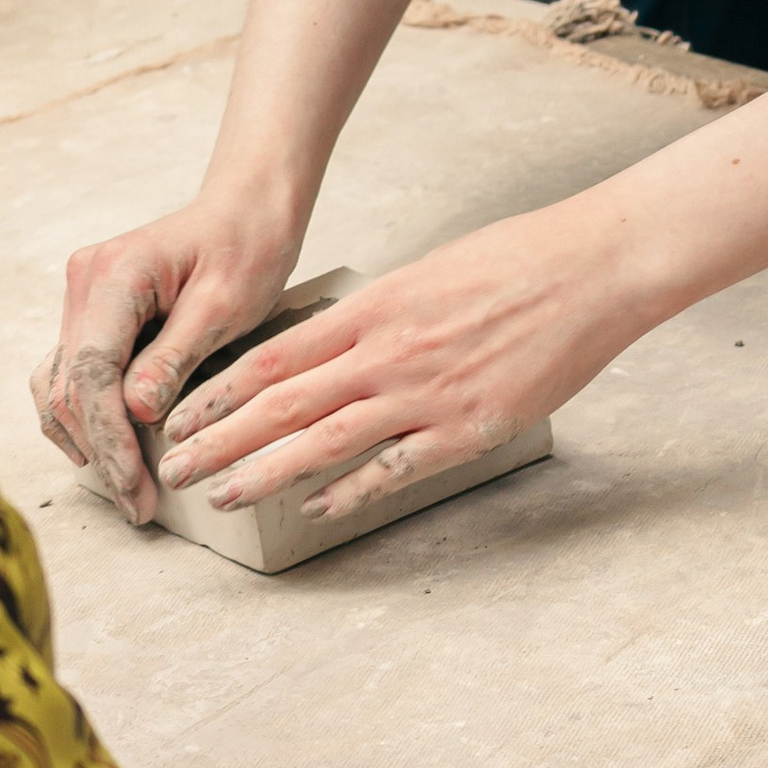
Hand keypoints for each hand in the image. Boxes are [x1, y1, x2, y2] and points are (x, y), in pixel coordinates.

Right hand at [33, 198, 303, 522]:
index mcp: (115, 274)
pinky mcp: (93, 313)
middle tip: (138, 505)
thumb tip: (136, 413)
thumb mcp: (224, 305)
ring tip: (126, 490)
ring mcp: (83, 297)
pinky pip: (73, 373)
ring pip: (61, 386)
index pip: (93, 372)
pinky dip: (86, 416)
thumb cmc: (245, 247)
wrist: (247, 209)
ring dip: (88, 441)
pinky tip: (108, 453)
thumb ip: (175, 357)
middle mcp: (85, 282)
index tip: (134, 487)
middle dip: (101, 452)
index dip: (109, 438)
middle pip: (71, 386)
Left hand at [153, 205, 646, 528]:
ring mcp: (427, 395)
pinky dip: (349, 492)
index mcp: (376, 306)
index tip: (179, 413)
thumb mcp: (430, 271)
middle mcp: (389, 352)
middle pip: (285, 404)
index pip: (276, 356)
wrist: (592, 268)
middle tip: (174, 467)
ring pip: (325, 442)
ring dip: (265, 472)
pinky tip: (315, 509)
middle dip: (221, 439)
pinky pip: (393, 469)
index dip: (220, 391)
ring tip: (221, 494)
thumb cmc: (517, 259)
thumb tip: (333, 342)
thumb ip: (378, 311)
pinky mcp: (467, 429)